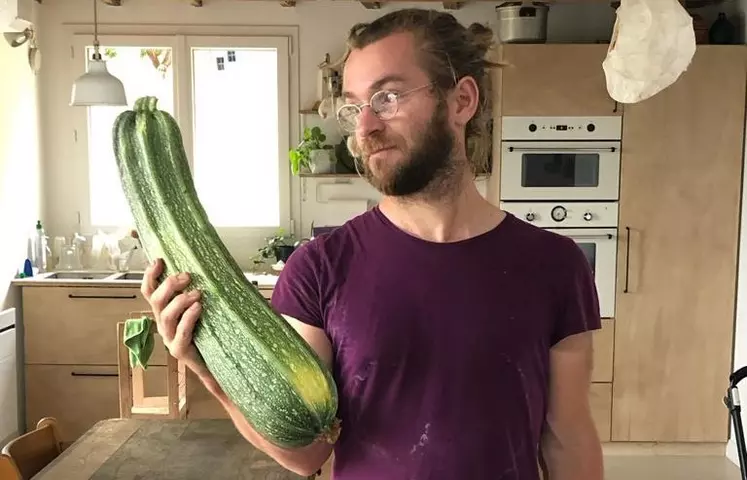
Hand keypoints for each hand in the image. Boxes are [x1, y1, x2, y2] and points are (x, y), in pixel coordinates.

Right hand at [140, 258, 221, 394]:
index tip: (159, 260)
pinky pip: (181, 333)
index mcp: (165, 311)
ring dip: (180, 301)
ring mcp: (170, 338)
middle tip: (187, 276)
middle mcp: (164, 324)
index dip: (150, 276)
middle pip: (155, 301)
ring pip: (165, 316)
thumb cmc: (212, 332)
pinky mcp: (179, 351)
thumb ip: (202, 291)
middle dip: (169, 285)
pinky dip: (188, 318)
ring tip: (197, 293)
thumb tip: (215, 263)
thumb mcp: (205, 309)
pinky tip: (198, 308)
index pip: (149, 291)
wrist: (219, 364)